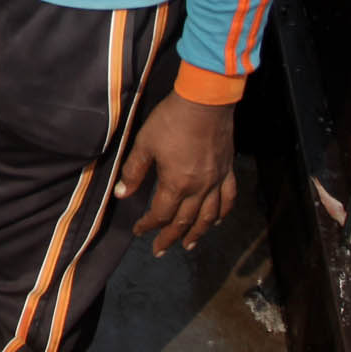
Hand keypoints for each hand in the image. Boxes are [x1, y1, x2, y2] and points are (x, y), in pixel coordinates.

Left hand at [114, 91, 236, 254]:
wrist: (205, 101)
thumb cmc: (171, 120)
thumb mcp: (145, 143)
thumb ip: (134, 171)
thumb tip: (122, 194)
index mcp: (176, 183)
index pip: (161, 214)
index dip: (148, 225)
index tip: (139, 230)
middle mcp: (199, 188)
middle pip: (185, 221)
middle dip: (170, 238)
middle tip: (160, 250)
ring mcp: (216, 180)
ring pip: (209, 216)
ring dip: (198, 233)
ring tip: (189, 245)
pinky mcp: (227, 170)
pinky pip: (228, 198)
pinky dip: (222, 213)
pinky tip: (217, 220)